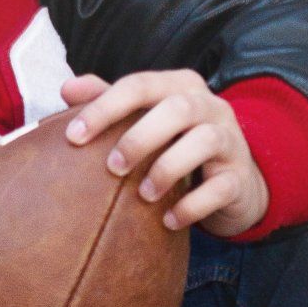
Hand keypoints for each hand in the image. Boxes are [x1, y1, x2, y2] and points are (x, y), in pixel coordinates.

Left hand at [60, 68, 268, 236]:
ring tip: (144, 195)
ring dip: (167, 169)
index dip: (105, 107)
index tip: (73, 137)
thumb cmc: (176, 145)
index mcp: (179, 86)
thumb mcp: (145, 121)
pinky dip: (192, 206)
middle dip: (139, 138)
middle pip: (177, 108)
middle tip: (112, 168)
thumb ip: (109, 102)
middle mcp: (209, 106)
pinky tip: (169, 221)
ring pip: (205, 140)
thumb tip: (67, 88)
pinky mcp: (240, 177)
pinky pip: (220, 188)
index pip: (140, 85)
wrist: (231, 182)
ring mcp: (230, 140)